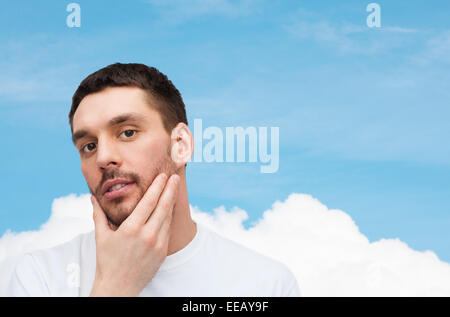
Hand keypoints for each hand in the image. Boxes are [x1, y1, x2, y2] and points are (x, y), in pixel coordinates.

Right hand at [89, 173, 179, 296]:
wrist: (118, 287)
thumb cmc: (107, 261)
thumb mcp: (101, 236)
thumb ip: (98, 214)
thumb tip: (92, 197)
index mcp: (132, 229)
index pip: (149, 201)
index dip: (158, 186)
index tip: (163, 176)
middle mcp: (147, 235)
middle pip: (164, 206)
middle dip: (170, 189)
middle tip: (175, 177)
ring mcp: (157, 244)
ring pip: (168, 218)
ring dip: (171, 202)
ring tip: (173, 189)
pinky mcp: (163, 252)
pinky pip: (168, 230)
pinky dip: (169, 218)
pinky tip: (169, 209)